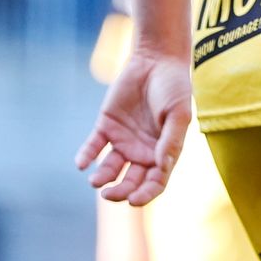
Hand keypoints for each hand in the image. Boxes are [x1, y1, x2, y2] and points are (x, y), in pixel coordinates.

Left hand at [76, 46, 192, 205]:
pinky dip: (86, 156)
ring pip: (110, 168)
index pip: (154, 182)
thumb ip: (171, 140)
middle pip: (130, 181)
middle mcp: (142, 151)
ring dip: (102, 178)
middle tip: (109, 194)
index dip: (145, 194)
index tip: (134, 200)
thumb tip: (162, 167)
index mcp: (163, 153)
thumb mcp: (179, 113)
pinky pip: (93, 147)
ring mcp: (123, 140)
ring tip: (95, 181)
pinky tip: (82, 163)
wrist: (156, 60)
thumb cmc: (174, 87)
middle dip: (121, 191)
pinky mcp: (106, 127)